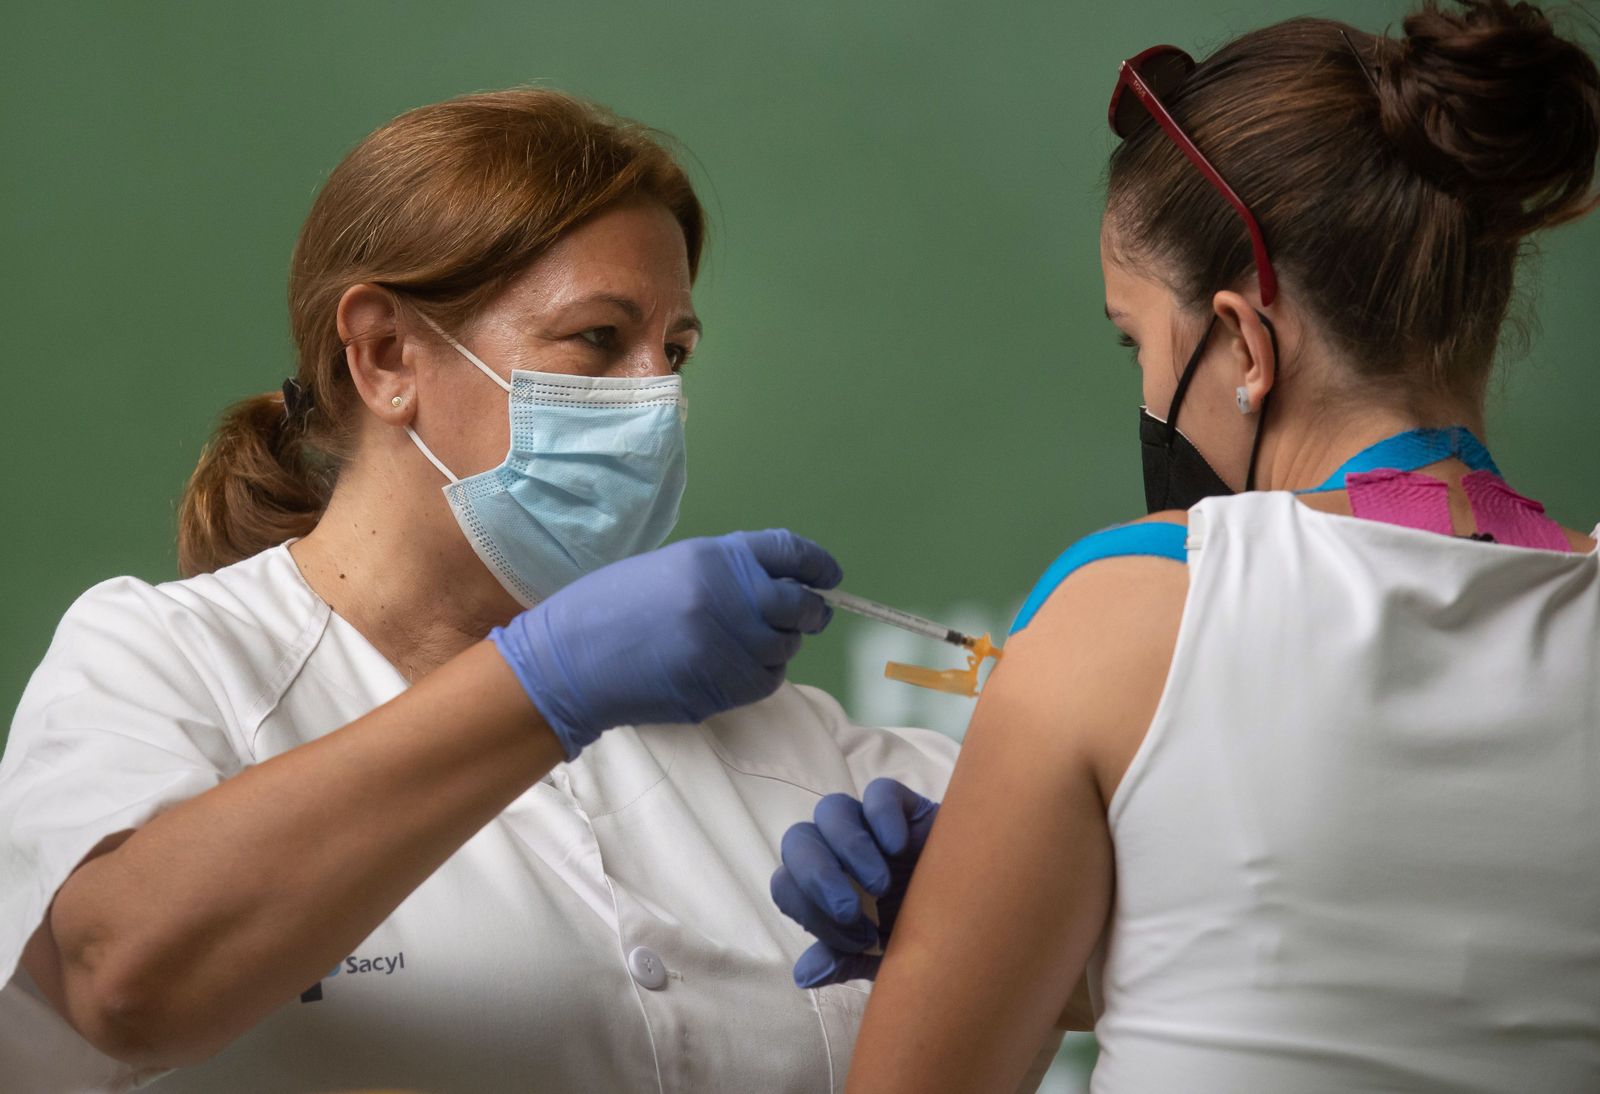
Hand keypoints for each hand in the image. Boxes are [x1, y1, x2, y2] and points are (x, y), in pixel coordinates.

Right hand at [491, 529, 839, 757]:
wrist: (570, 660)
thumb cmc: (612, 609)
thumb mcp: (670, 569)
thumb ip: (726, 573)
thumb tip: (779, 587)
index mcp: (715, 557)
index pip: (790, 552)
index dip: (817, 564)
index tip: (829, 577)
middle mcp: (729, 596)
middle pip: (800, 605)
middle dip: (812, 613)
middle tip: (810, 617)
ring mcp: (728, 644)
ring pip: (785, 648)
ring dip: (779, 647)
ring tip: (748, 645)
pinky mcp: (722, 686)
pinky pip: (767, 681)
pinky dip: (763, 676)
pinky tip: (735, 669)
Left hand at [770, 777, 939, 986]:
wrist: (982, 913)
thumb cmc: (927, 934)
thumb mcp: (886, 957)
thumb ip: (846, 960)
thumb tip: (805, 974)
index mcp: (825, 886)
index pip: (788, 886)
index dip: (810, 912)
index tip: (856, 940)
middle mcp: (839, 851)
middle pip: (799, 842)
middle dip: (816, 878)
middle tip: (849, 911)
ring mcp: (870, 825)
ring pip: (831, 811)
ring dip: (847, 848)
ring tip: (880, 885)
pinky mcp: (904, 806)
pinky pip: (879, 794)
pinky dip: (881, 817)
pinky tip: (898, 847)